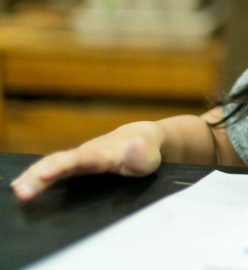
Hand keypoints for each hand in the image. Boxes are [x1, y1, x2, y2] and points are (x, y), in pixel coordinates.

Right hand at [9, 124, 162, 201]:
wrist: (142, 136)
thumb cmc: (146, 151)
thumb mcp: (150, 157)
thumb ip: (142, 156)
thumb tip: (136, 145)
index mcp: (104, 153)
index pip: (82, 159)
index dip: (63, 166)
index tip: (45, 174)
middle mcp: (87, 153)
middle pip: (60, 162)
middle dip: (40, 175)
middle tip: (22, 191)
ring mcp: (79, 158)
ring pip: (53, 163)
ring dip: (33, 176)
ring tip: (18, 190)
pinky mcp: (75, 164)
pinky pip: (53, 168)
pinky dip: (36, 175)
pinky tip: (20, 186)